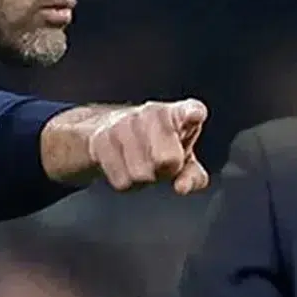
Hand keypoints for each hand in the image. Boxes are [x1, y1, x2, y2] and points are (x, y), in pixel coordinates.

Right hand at [87, 99, 208, 193]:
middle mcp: (153, 111)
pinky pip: (121, 179)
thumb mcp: (183, 159)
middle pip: (167, 159)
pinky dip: (125, 181)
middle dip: (166, 171)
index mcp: (179, 113)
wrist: (114, 130)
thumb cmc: (158, 144)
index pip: (191, 109)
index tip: (194, 115)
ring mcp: (126, 121)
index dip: (192, 113)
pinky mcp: (102, 137)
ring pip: (141, 173)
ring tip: (143, 163)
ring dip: (144, 178)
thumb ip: (192, 175)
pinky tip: (125, 165)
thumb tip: (182, 187)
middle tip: (162, 165)